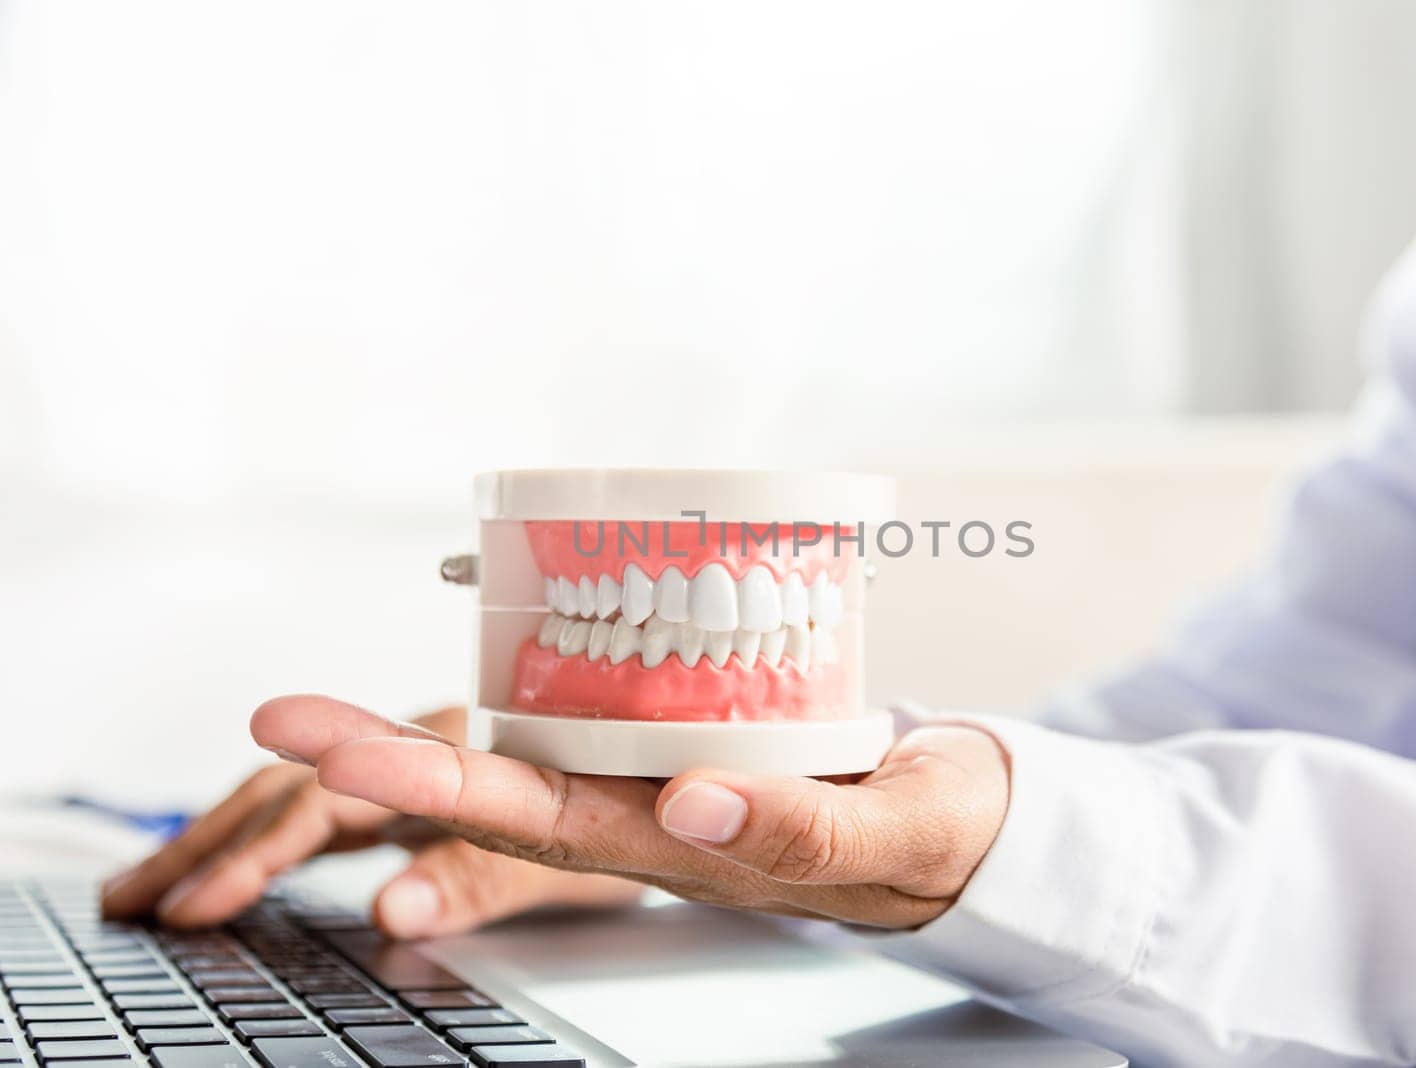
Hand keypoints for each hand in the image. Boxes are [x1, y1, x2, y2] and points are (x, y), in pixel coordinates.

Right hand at [101, 706, 641, 936]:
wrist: (707, 791)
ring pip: (314, 795)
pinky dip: (266, 841)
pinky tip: (229, 869)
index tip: (232, 853)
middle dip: (227, 841)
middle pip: (322, 787)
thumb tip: (395, 910)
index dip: (309, 810)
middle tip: (146, 898)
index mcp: (504, 750)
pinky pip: (333, 813)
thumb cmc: (666, 816)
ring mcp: (437, 762)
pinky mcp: (431, 787)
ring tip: (148, 891)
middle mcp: (457, 742)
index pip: (393, 775)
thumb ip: (506, 882)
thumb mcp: (598, 867)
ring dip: (227, 840)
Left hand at [252, 696, 1010, 928]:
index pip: (552, 827)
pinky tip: (459, 659)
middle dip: (389, 763)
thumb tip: (691, 798)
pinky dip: (510, 689)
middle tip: (283, 718)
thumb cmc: (937, 833)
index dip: (450, 798)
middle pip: (504, 795)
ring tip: (317, 709)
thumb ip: (803, 828)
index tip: (357, 769)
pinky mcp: (683, 739)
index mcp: (691, 848)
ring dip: (419, 738)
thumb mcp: (896, 832)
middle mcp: (653, 818)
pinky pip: (583, 716)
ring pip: (525, 759)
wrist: (961, 823)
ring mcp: (660, 782)